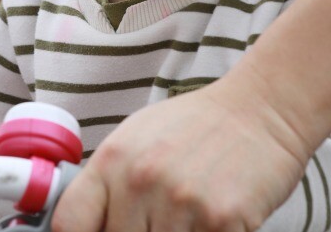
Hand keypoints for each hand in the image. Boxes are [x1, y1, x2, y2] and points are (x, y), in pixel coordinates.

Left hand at [52, 76, 310, 231]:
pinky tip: (208, 222)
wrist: (260, 109)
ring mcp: (181, 202)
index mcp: (113, 159)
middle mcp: (142, 180)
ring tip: (183, 219)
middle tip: (152, 222)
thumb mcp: (137, 139)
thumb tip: (85, 224)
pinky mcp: (222, 221)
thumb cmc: (196, 126)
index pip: (69, 222)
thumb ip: (108, 181)